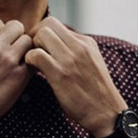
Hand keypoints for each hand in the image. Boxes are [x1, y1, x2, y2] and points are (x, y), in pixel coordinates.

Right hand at [0, 18, 32, 137]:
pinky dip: (30, 64)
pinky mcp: (19, 76)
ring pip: (27, 40)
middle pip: (16, 26)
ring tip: (19, 59)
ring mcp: (7, 61)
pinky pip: (33, 60)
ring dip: (25, 48)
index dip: (0, 30)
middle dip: (16, 35)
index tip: (0, 40)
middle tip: (13, 47)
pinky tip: (23, 71)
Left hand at [24, 17, 127, 137]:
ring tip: (34, 60)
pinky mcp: (61, 74)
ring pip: (42, 34)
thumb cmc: (96, 92)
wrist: (107, 114)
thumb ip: (77, 50)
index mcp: (86, 42)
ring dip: (32, 46)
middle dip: (35, 34)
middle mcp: (79, 46)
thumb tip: (57, 43)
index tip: (39, 45)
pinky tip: (34, 69)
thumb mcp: (92, 62)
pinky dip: (30, 59)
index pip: (57, 24)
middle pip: (48, 23)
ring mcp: (70, 59)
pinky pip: (36, 54)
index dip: (42, 32)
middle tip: (32, 50)